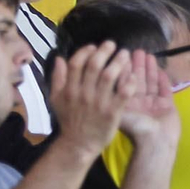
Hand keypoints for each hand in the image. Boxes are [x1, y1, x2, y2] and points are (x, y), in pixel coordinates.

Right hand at [49, 42, 135, 159]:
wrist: (78, 144)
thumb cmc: (69, 120)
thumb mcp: (56, 99)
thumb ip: (57, 78)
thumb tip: (60, 58)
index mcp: (69, 89)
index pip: (76, 64)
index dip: (85, 52)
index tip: (94, 47)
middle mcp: (83, 94)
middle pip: (94, 66)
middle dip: (104, 52)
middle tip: (113, 44)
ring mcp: (98, 103)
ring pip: (109, 77)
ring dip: (119, 62)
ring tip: (125, 54)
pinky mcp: (112, 112)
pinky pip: (123, 93)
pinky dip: (128, 83)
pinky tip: (133, 76)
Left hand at [116, 51, 180, 147]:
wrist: (156, 142)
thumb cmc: (137, 129)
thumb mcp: (121, 111)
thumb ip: (117, 95)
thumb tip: (108, 78)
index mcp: (127, 105)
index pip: (124, 83)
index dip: (123, 69)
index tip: (122, 56)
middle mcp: (140, 103)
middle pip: (138, 81)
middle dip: (137, 66)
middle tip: (136, 51)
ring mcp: (154, 104)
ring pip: (151, 83)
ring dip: (150, 69)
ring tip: (148, 55)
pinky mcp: (167, 105)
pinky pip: (165, 90)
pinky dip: (163, 80)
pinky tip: (161, 68)